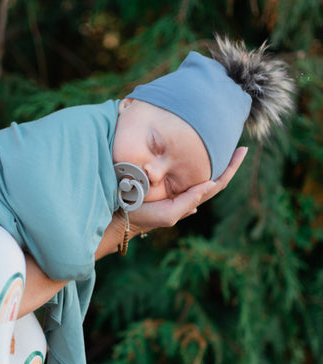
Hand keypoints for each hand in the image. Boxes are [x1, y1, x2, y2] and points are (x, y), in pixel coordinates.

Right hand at [128, 146, 247, 233]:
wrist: (120, 217)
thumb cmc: (142, 216)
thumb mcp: (168, 213)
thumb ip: (188, 201)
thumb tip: (210, 184)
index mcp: (190, 201)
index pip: (217, 182)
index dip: (231, 167)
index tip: (242, 149)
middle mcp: (187, 196)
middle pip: (214, 178)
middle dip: (228, 163)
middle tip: (240, 146)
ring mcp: (176, 191)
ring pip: (202, 176)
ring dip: (214, 163)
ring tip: (223, 147)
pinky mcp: (165, 185)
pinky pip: (186, 174)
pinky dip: (196, 165)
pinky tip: (198, 157)